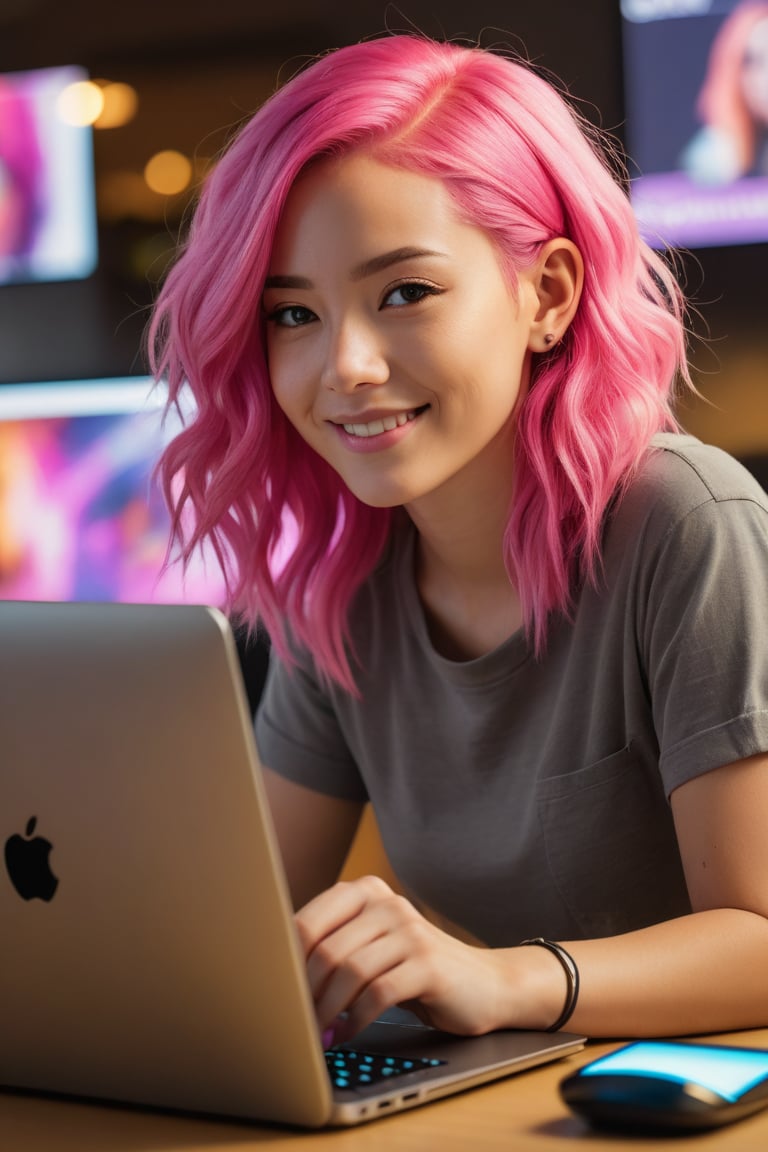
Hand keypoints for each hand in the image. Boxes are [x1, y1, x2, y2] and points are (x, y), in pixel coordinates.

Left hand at [295, 875, 526, 1042]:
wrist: (484, 983)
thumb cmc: (414, 969)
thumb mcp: (372, 946)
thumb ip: (334, 945)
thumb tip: (275, 974)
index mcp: (365, 892)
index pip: (307, 921)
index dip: (285, 962)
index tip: (274, 995)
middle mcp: (387, 903)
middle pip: (325, 950)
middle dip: (303, 993)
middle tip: (294, 1022)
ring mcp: (410, 931)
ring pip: (349, 972)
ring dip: (327, 1011)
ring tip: (318, 1034)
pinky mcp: (428, 964)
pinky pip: (378, 994)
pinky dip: (356, 1021)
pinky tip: (349, 1034)